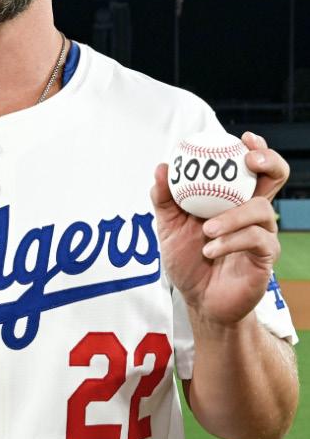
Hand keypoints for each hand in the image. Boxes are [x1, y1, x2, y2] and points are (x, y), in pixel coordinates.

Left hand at [149, 131, 288, 324]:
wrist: (198, 301)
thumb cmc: (188, 260)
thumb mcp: (169, 227)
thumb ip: (164, 199)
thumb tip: (161, 167)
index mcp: (233, 198)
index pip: (252, 166)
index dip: (255, 148)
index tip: (242, 137)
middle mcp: (252, 211)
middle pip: (276, 176)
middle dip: (268, 161)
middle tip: (249, 160)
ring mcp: (262, 233)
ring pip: (261, 210)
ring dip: (232, 216)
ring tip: (207, 231)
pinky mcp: (265, 257)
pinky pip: (256, 240)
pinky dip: (230, 241)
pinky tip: (210, 250)